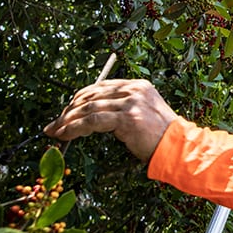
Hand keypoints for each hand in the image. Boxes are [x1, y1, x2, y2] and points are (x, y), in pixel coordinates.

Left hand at [44, 79, 177, 161]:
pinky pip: (92, 121)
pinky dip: (74, 128)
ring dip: (67, 121)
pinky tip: (65, 135)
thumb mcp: (143, 113)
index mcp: (138, 86)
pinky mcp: (127, 117)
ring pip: (88, 108)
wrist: (177, 147)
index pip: (99, 87)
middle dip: (69, 110)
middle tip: (55, 124)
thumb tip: (92, 114)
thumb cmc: (160, 136)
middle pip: (91, 95)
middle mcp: (134, 90)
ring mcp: (131, 102)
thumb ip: (122, 107)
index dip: (78, 99)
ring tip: (56, 132)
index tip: (65, 112)